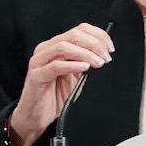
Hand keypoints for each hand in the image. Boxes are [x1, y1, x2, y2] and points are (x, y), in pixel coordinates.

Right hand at [10, 23, 113, 145]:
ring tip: (98, 63)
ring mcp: (39, 61)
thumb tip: (102, 53)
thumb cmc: (55, 95)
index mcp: (56, 46)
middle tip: (106, 56)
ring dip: (85, 54)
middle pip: (73, 36)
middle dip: (94, 44)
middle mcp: (46, 50)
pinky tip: (84, 68)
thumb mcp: (76, 76)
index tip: (110, 47)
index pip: (79, 30)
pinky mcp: (36, 75)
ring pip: (63, 47)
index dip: (98, 36)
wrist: (38, 115)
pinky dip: (72, 65)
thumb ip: (85, 62)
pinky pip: (55, 66)